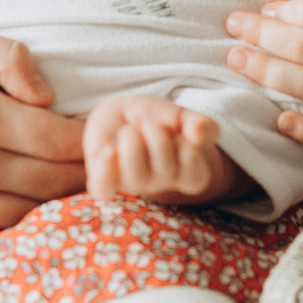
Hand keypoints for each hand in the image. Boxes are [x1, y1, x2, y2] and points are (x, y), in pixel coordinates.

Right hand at [0, 24, 88, 248]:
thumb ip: (9, 57)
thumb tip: (49, 98)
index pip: (63, 143)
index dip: (93, 141)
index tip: (107, 133)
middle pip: (53, 185)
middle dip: (84, 175)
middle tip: (100, 163)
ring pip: (24, 217)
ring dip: (53, 205)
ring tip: (69, 186)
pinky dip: (10, 229)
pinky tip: (23, 209)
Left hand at [84, 95, 241, 204]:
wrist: (118, 113)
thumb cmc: (152, 118)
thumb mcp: (178, 113)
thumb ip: (198, 123)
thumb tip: (199, 134)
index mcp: (184, 173)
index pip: (195, 177)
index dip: (188, 150)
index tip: (178, 131)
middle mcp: (159, 184)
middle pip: (165, 171)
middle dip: (157, 136)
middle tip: (148, 124)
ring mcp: (131, 184)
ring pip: (135, 178)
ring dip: (132, 143)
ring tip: (128, 131)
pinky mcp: (104, 181)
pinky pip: (103, 189)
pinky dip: (105, 171)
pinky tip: (109, 151)